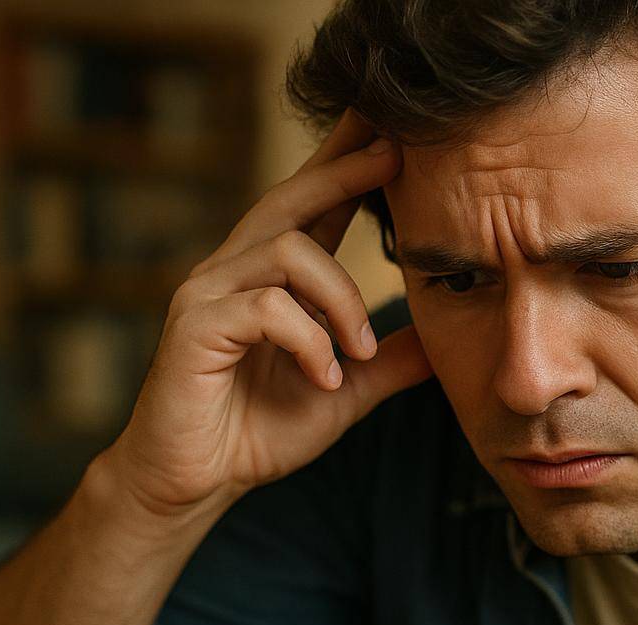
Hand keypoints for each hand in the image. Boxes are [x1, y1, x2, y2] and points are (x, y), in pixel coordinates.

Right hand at [105, 110, 432, 517]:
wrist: (196, 482)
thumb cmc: (257, 431)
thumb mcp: (342, 391)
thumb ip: (386, 362)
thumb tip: (443, 338)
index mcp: (269, 277)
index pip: (311, 204)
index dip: (347, 161)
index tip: (392, 130)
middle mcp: (234, 271)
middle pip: (292, 197)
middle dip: (346, 171)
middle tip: (397, 153)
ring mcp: (208, 293)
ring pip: (288, 252)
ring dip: (342, 302)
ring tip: (359, 354)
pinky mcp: (194, 327)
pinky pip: (266, 308)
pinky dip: (309, 341)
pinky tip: (324, 377)